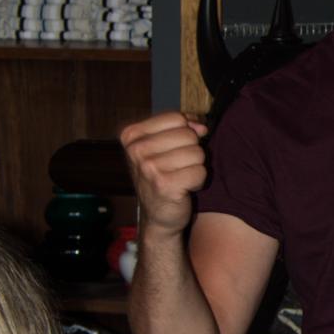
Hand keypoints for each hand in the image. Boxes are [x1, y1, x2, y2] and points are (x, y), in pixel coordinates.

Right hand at [120, 111, 209, 236]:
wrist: (158, 215)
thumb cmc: (162, 176)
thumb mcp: (163, 145)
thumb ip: (181, 127)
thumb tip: (201, 127)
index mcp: (132, 135)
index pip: (176, 118)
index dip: (186, 131)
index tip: (179, 147)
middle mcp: (136, 150)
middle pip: (188, 135)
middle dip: (191, 151)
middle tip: (178, 167)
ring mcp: (148, 168)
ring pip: (197, 153)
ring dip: (195, 166)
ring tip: (181, 177)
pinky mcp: (164, 185)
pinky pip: (200, 172)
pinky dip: (198, 181)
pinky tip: (185, 188)